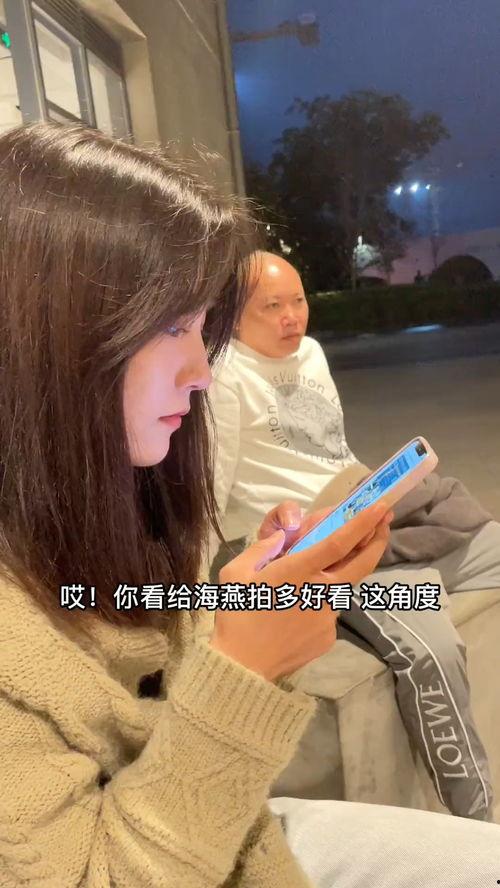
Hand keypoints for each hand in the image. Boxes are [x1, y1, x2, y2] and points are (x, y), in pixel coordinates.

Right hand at [210, 502, 392, 682]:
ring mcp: (328, 617)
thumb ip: (261, 549)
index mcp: (298, 572)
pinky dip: (321, 602)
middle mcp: (321, 592)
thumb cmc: (236, 615)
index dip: (363, 523)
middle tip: (386, 522)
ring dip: (341, 573)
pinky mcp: (329, 637)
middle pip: (362, 562)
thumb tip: (280, 538)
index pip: (339, 542)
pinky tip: (298, 612)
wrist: (242, 668)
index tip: (380, 507)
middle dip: (377, 538)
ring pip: (343, 587)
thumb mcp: (235, 573)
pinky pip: (330, 611)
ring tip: (316, 574)